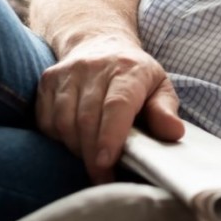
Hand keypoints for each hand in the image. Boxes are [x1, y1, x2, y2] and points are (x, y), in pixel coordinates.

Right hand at [36, 33, 184, 183]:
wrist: (100, 43)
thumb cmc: (135, 75)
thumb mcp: (159, 87)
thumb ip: (165, 110)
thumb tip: (174, 132)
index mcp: (128, 69)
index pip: (116, 105)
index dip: (110, 137)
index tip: (107, 164)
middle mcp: (95, 66)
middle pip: (87, 119)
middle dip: (92, 156)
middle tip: (102, 177)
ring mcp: (68, 72)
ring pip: (63, 121)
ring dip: (76, 149)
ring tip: (91, 160)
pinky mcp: (48, 80)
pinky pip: (46, 120)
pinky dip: (58, 139)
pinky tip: (74, 142)